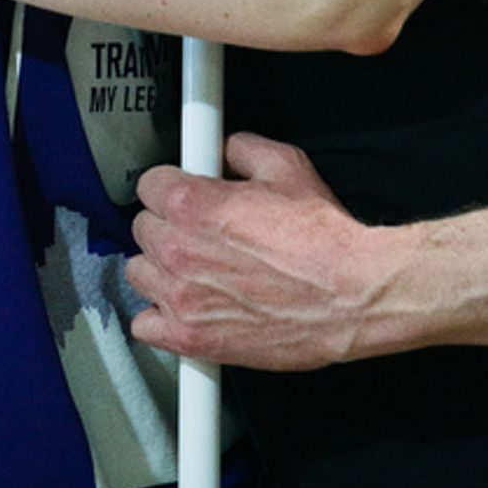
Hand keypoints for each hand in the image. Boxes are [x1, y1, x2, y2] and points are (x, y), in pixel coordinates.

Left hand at [129, 131, 380, 370]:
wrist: (348, 294)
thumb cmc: (321, 237)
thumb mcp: (286, 167)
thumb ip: (243, 149)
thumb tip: (227, 149)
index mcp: (193, 204)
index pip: (148, 185)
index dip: (171, 186)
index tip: (184, 194)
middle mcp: (178, 250)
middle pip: (142, 228)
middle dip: (168, 224)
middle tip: (199, 230)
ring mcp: (180, 298)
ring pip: (139, 273)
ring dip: (161, 268)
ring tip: (194, 267)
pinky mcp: (190, 338)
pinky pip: (144, 324)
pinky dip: (160, 316)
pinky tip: (187, 305)